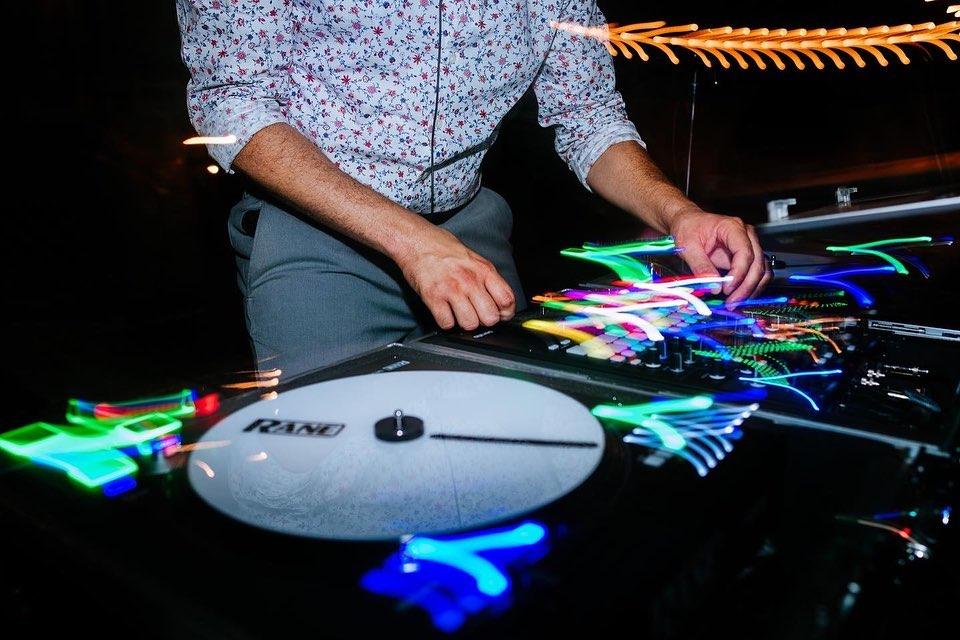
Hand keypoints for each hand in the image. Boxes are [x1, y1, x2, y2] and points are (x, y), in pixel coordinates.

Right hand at [396, 225, 515, 330]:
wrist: (416, 240)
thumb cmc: (443, 248)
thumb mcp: (474, 258)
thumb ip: (487, 278)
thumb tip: (499, 300)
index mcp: (483, 270)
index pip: (507, 300)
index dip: (505, 313)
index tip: (499, 314)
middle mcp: (470, 280)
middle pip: (490, 317)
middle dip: (484, 320)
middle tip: (476, 313)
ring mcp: (451, 289)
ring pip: (470, 324)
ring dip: (464, 322)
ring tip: (459, 312)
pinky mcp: (433, 297)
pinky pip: (446, 323)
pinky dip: (445, 321)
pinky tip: (444, 311)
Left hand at [668, 209, 770, 306]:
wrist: (688, 222)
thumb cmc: (688, 227)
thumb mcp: (688, 245)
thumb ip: (700, 266)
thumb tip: (714, 286)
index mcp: (733, 228)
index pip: (745, 252)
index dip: (739, 274)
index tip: (727, 289)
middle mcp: (746, 236)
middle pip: (757, 264)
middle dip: (746, 286)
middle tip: (732, 302)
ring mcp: (749, 246)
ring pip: (762, 271)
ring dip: (751, 289)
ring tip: (734, 302)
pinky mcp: (746, 258)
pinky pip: (756, 274)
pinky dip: (750, 288)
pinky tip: (738, 297)